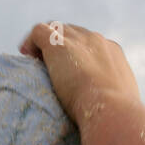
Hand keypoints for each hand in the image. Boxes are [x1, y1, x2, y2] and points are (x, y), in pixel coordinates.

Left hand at [19, 21, 140, 125]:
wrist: (111, 111)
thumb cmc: (114, 115)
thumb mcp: (119, 102)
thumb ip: (111, 97)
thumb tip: (105, 109)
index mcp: (113, 53)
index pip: (90, 43)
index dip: (75, 53)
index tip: (67, 70)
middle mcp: (97, 41)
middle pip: (72, 32)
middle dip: (59, 45)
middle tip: (48, 68)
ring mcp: (78, 41)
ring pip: (55, 28)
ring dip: (43, 43)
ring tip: (33, 62)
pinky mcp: (59, 45)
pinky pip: (39, 31)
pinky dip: (31, 41)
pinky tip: (26, 55)